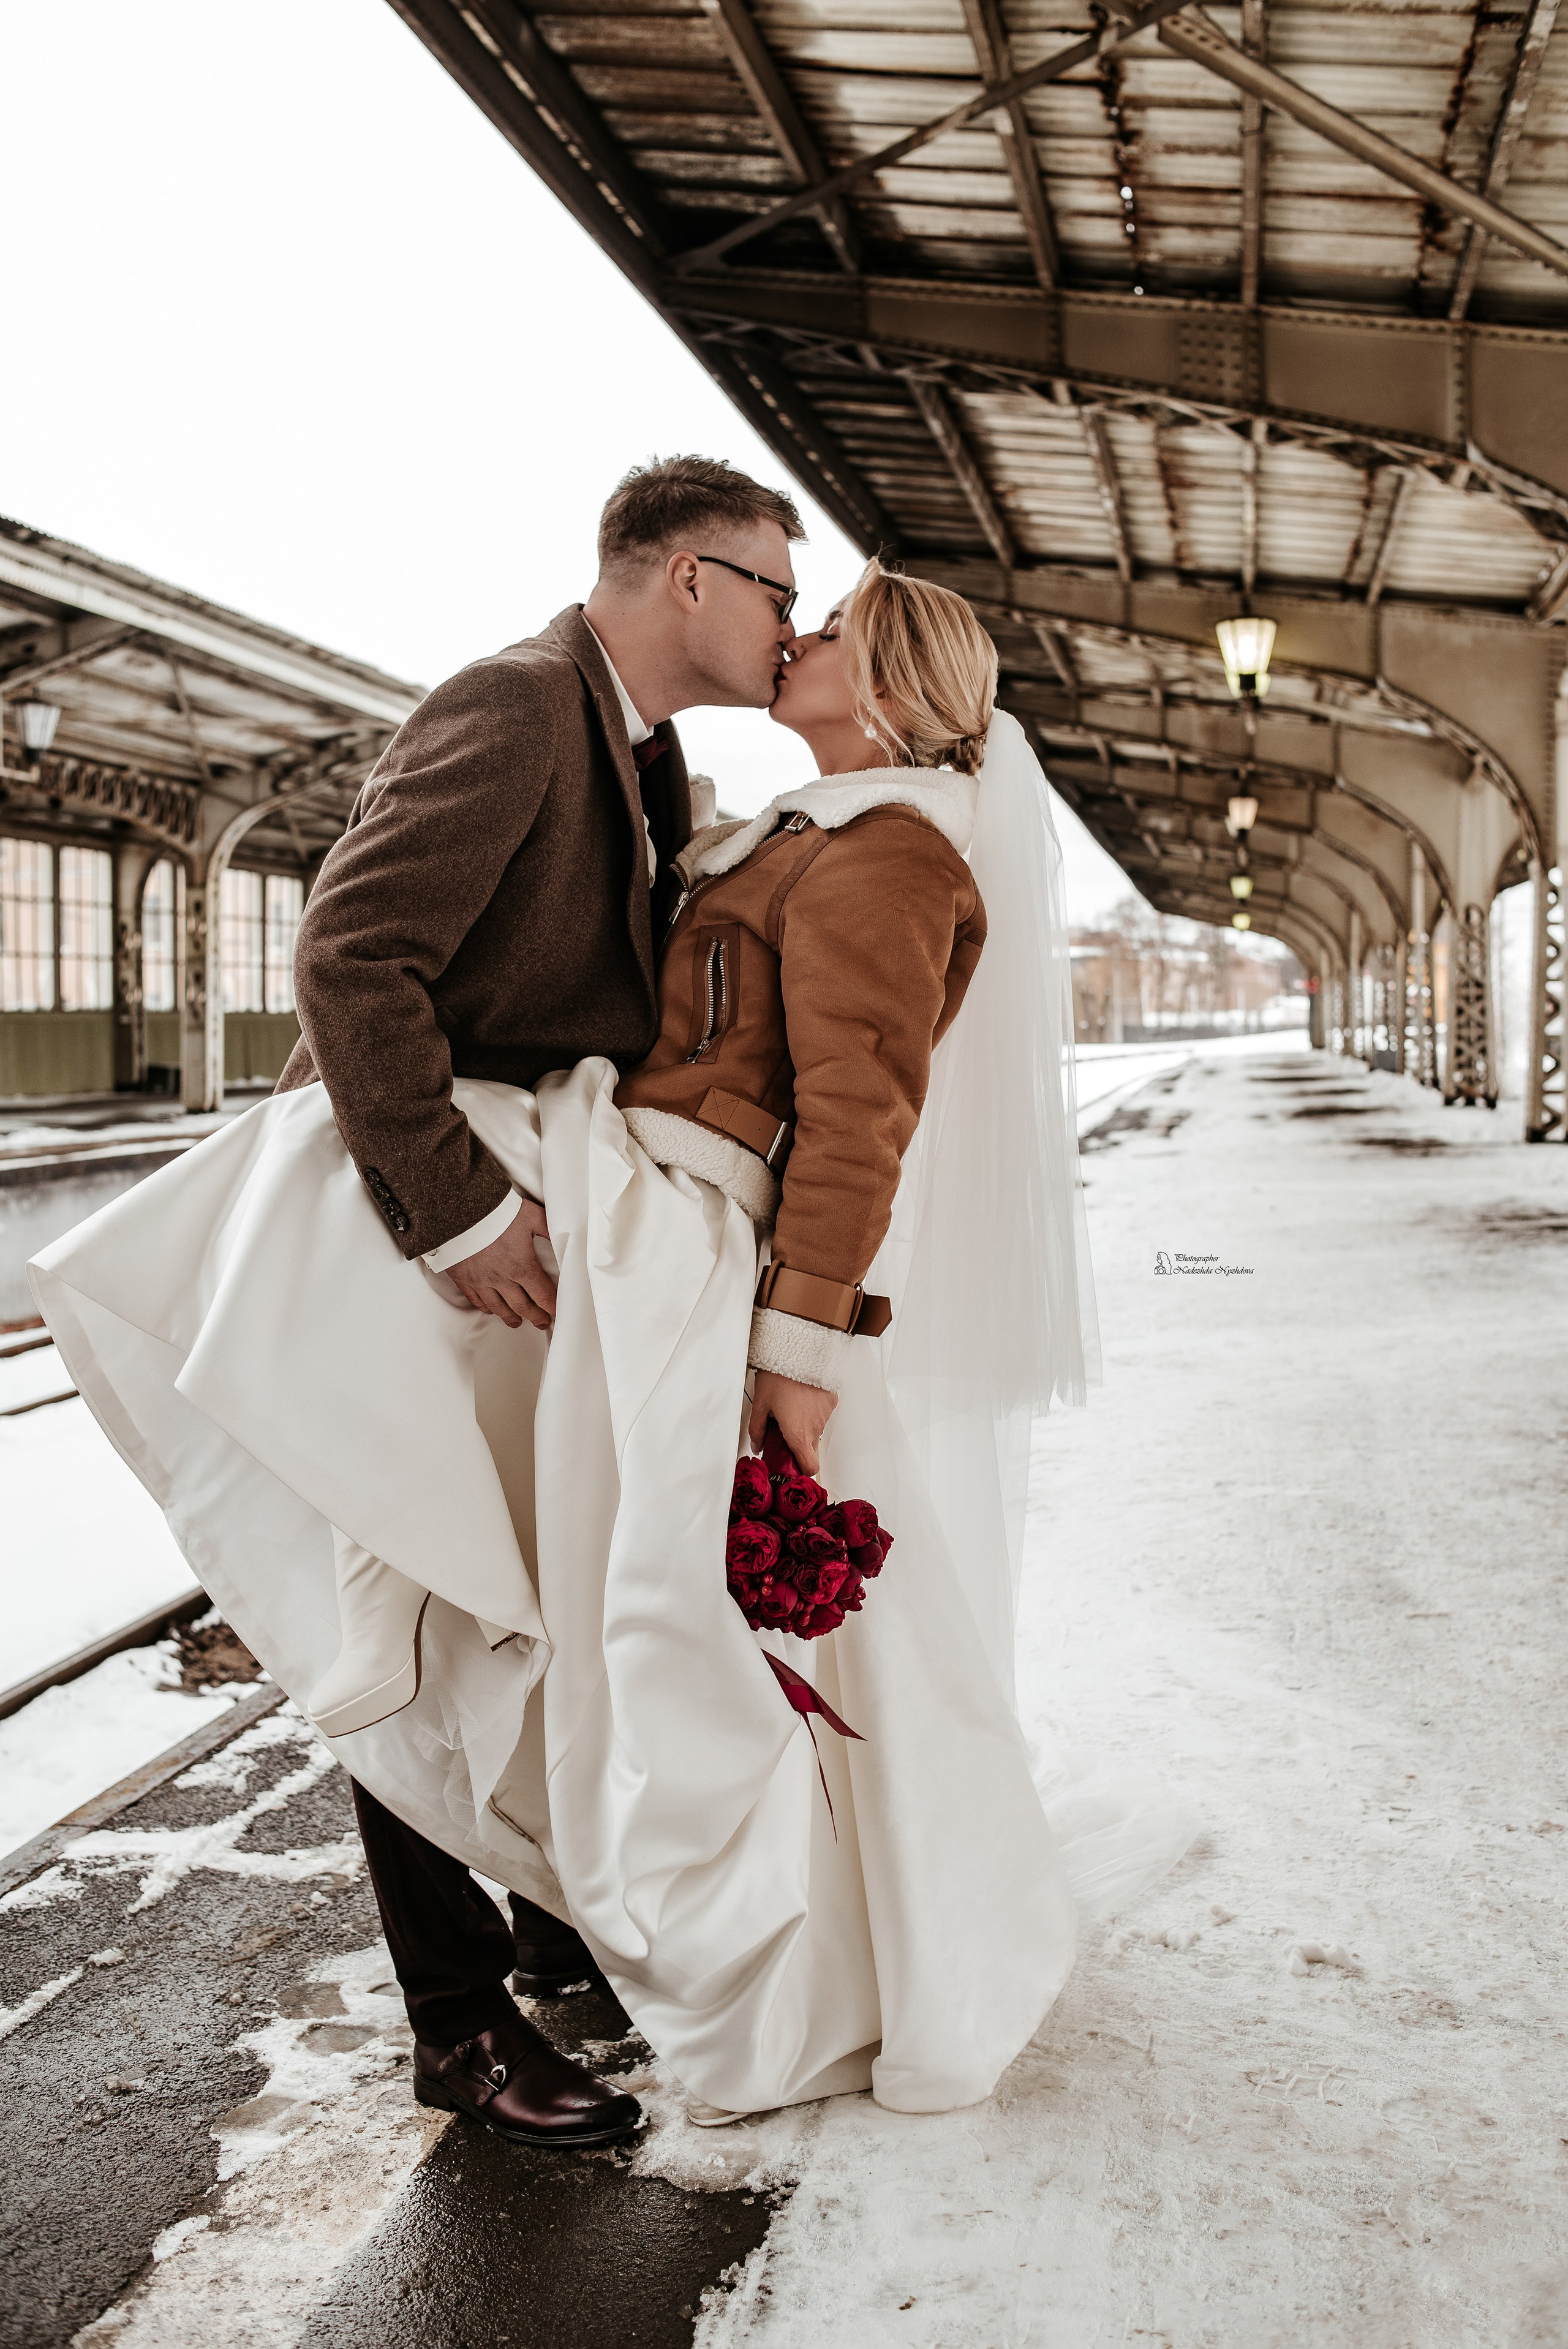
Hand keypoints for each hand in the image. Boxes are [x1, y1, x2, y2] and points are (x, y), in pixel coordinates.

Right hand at [448, 1197, 555, 1329]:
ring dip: (511, 1317)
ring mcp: (481, 1281)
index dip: (552, 1306)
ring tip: (517, 1322)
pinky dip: (486, 1308)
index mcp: (522, 1266)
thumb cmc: (495, 1211)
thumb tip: (562, 1236)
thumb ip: (547, 1228)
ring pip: (499, 1308)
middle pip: (522, 1307)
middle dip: (535, 1317)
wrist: (458, 1210)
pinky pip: (476, 1300)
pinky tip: (492, 1310)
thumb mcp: (530, 1215)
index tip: (556, 1311)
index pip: (542, 1294)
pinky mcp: (464, 1278)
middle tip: (542, 1322)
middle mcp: (502, 1278)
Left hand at [748, 1370, 835, 1475]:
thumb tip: (757, 1445)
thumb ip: (757, 1430)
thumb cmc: (779, 1376)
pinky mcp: (831, 1401)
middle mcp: (815, 1427)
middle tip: (782, 1428)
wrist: (799, 1351)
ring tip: (790, 1405)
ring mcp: (825, 1414)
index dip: (801, 1469)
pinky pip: (822, 1413)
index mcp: (797, 1433)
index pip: (809, 1467)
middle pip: (809, 1448)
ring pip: (815, 1429)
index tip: (790, 1462)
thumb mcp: (760, 1404)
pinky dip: (812, 1410)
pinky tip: (801, 1396)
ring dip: (804, 1424)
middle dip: (797, 1443)